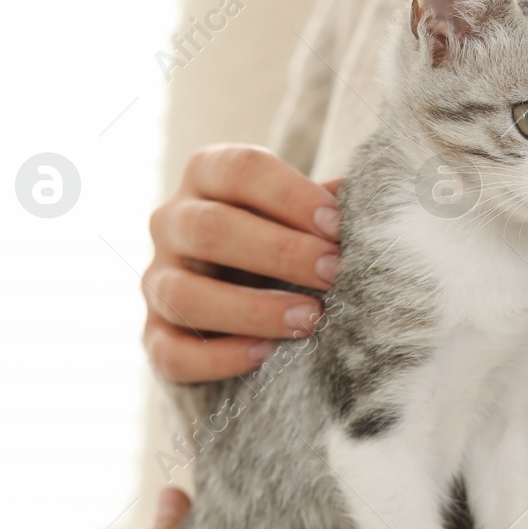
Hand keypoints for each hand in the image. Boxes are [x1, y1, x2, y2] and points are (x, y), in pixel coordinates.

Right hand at [143, 144, 342, 382]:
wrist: (243, 293)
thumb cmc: (283, 239)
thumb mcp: (302, 213)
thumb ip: (328, 204)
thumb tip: (374, 201)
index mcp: (206, 176)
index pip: (239, 170)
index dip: (290, 196)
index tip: (337, 225)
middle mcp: (171, 222)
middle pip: (210, 229)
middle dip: (278, 252)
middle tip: (332, 273)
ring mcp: (156, 281)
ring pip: (183, 296)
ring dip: (252, 309)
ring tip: (309, 319)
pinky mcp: (153, 335)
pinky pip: (173, 353)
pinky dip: (218, 358)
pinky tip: (265, 355)